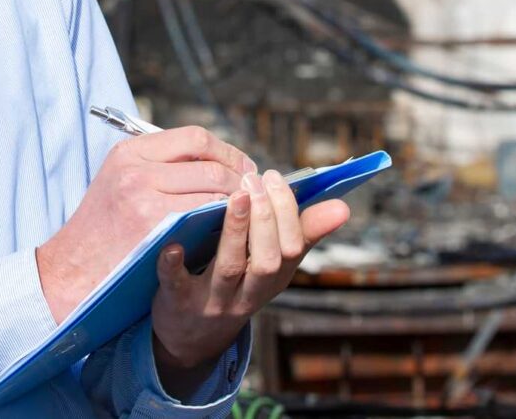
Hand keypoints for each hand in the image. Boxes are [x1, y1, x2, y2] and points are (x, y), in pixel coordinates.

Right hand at [37, 126, 255, 322]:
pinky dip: (222, 221)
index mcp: (130, 152)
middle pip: (210, 163)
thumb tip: (216, 162)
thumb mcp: (120, 180)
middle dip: (239, 178)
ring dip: (235, 201)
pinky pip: (205, 217)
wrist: (72, 270)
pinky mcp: (155, 229)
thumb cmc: (103, 228)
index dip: (226, 152)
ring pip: (213, 189)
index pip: (195, 137)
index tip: (241, 167)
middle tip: (251, 192)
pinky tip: (227, 230)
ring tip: (241, 211)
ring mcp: (145, 199)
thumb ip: (160, 166)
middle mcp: (137, 169)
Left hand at [149, 170, 349, 392]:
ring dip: (236, 231)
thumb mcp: (273, 266)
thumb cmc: (237, 286)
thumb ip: (303, 233)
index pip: (293, 248)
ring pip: (231, 268)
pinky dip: (175, 266)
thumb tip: (343, 206)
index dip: (287, 212)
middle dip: (266, 219)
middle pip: (267, 261)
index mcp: (274, 278)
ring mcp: (214, 300)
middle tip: (255, 180)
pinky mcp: (179, 303)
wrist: (191, 337)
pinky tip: (173, 245)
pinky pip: (177, 286)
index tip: (275, 177)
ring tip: (236, 196)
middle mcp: (248, 293)